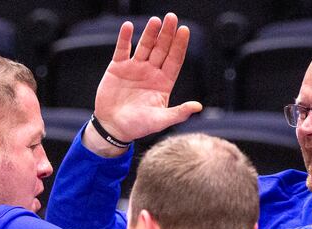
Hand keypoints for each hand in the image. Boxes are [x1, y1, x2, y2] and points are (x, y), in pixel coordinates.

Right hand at [93, 13, 202, 142]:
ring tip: (155, 21)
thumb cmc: (138, 126)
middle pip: (161, 49)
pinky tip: (128, 27)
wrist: (113, 127)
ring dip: (149, 33)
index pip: (175, 60)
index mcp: (163, 82)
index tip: (184, 30)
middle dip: (167, 34)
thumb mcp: (160, 121)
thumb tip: (198, 107)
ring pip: (144, 46)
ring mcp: (135, 68)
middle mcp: (151, 72)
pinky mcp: (118, 68)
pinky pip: (122, 49)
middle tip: (172, 18)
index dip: (179, 45)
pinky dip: (125, 38)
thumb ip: (179, 113)